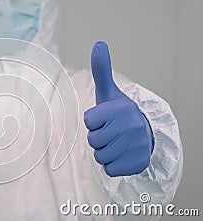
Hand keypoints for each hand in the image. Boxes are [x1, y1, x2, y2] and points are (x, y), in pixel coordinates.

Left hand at [84, 41, 153, 176]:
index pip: (88, 121)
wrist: (144, 134)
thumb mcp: (109, 92)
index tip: (105, 118)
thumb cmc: (119, 114)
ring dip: (105, 152)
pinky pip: (109, 170)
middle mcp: (130, 126)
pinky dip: (113, 165)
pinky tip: (122, 155)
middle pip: (93, 141)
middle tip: (111, 132)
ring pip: (100, 157)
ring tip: (116, 143)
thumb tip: (99, 43)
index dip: (93, 121)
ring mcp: (136, 146)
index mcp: (119, 108)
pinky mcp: (138, 164)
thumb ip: (101, 70)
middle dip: (98, 138)